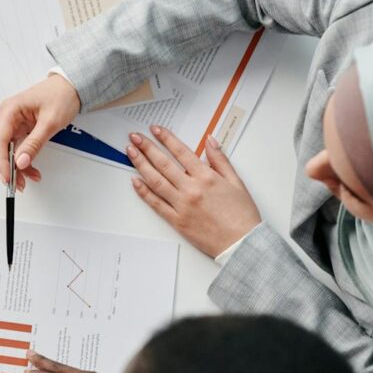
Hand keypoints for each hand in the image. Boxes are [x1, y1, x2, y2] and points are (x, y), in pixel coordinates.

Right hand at [0, 74, 80, 189]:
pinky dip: (23, 159)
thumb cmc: (62, 95)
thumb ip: (34, 143)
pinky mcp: (20, 128)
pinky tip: (30, 168)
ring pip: (8, 150)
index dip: (2, 162)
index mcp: (10, 110)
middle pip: (1, 148)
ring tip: (30, 177)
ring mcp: (13, 122)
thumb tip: (21, 161)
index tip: (8, 177)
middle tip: (18, 183)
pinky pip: (17, 147)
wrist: (72, 86)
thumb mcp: (50, 122)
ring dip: (17, 166)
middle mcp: (8, 116)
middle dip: (9, 167)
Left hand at [127, 127, 261, 257]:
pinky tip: (135, 181)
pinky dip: (144, 191)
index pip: (181, 152)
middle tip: (134, 137)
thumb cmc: (241, 214)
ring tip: (130, 153)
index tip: (155, 129)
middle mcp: (191, 189)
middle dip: (147, 147)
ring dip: (140, 165)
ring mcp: (182, 205)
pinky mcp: (176, 221)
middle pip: (164, 164)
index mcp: (207, 177)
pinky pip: (156, 204)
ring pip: (156, 181)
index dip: (166, 138)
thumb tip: (210, 140)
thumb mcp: (236, 182)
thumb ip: (220, 160)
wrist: (242, 243)